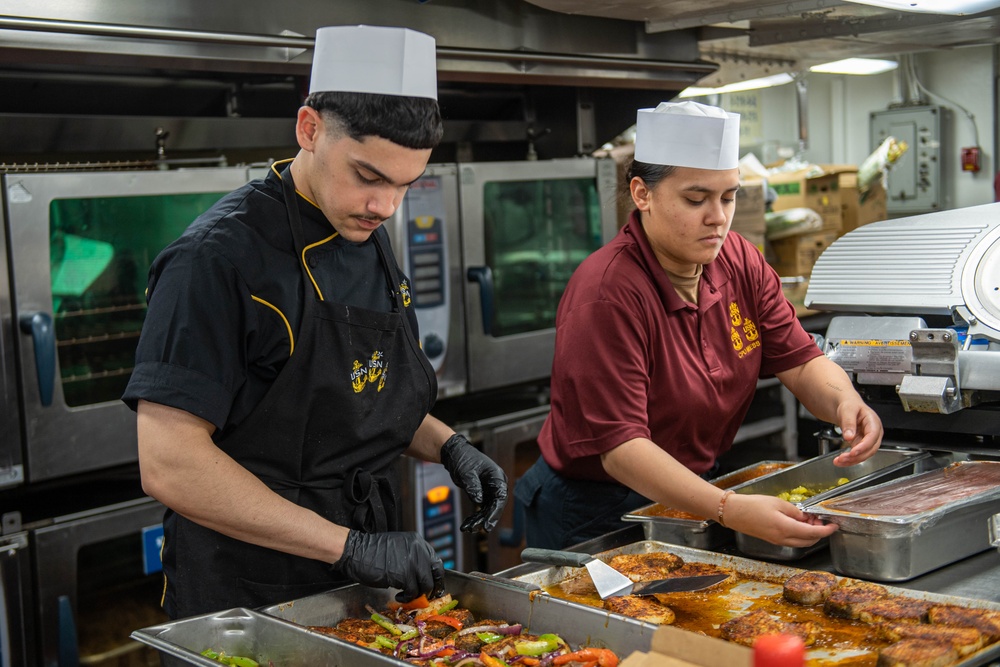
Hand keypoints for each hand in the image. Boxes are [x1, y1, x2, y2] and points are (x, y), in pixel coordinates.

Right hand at [333, 530, 444, 601]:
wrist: (356, 551)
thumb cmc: (372, 551)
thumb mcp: (398, 548)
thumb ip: (412, 557)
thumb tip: (421, 575)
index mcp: (418, 542)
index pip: (436, 561)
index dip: (435, 576)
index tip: (434, 586)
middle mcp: (419, 550)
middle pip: (435, 573)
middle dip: (432, 587)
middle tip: (426, 596)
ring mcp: (413, 561)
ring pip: (426, 584)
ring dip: (418, 594)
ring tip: (407, 595)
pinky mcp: (404, 574)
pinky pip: (413, 591)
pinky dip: (407, 598)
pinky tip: (399, 597)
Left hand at [440, 434, 507, 532]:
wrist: (455, 454)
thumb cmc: (463, 459)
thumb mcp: (466, 472)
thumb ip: (473, 486)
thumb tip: (478, 502)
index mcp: (497, 476)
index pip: (500, 497)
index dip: (495, 512)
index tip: (488, 524)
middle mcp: (496, 484)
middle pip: (495, 505)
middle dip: (486, 518)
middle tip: (478, 529)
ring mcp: (490, 490)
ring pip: (488, 509)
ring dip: (479, 519)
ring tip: (467, 528)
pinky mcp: (483, 494)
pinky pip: (481, 508)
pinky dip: (474, 516)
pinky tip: (466, 524)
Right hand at [722, 493, 837, 547]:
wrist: (733, 513)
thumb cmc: (752, 505)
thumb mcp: (777, 502)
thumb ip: (794, 511)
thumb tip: (805, 517)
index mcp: (785, 528)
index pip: (813, 533)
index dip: (826, 530)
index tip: (834, 525)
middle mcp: (783, 539)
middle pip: (809, 541)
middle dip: (819, 532)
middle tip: (820, 519)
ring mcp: (777, 541)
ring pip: (802, 542)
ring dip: (810, 534)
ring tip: (809, 519)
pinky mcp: (773, 540)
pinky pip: (792, 540)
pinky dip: (800, 534)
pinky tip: (797, 523)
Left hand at [832, 401, 883, 465]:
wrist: (847, 407)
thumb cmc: (850, 405)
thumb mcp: (848, 410)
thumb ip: (848, 422)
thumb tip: (849, 436)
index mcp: (873, 422)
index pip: (872, 437)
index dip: (864, 446)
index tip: (853, 452)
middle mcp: (874, 433)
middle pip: (870, 449)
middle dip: (857, 456)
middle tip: (843, 458)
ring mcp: (869, 440)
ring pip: (864, 454)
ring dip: (852, 460)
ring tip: (839, 461)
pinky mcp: (862, 445)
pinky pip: (858, 455)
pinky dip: (850, 459)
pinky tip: (840, 461)